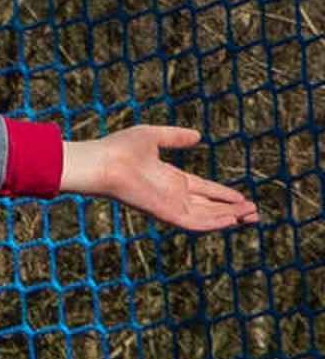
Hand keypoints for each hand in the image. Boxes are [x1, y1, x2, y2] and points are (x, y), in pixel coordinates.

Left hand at [60, 121, 258, 232]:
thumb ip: (175, 137)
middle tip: (255, 212)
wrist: (103, 162)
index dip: (223, 194)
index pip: (203, 190)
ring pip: (206, 217)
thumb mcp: (153, 136)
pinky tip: (232, 220)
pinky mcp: (166, 214)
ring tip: (251, 216)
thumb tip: (198, 136)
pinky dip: (214, 222)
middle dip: (232, 210)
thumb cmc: (120, 148)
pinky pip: (194, 223)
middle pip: (209, 206)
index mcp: (170, 179)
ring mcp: (170, 206)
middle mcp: (172, 195)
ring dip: (228, 218)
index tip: (242, 197)